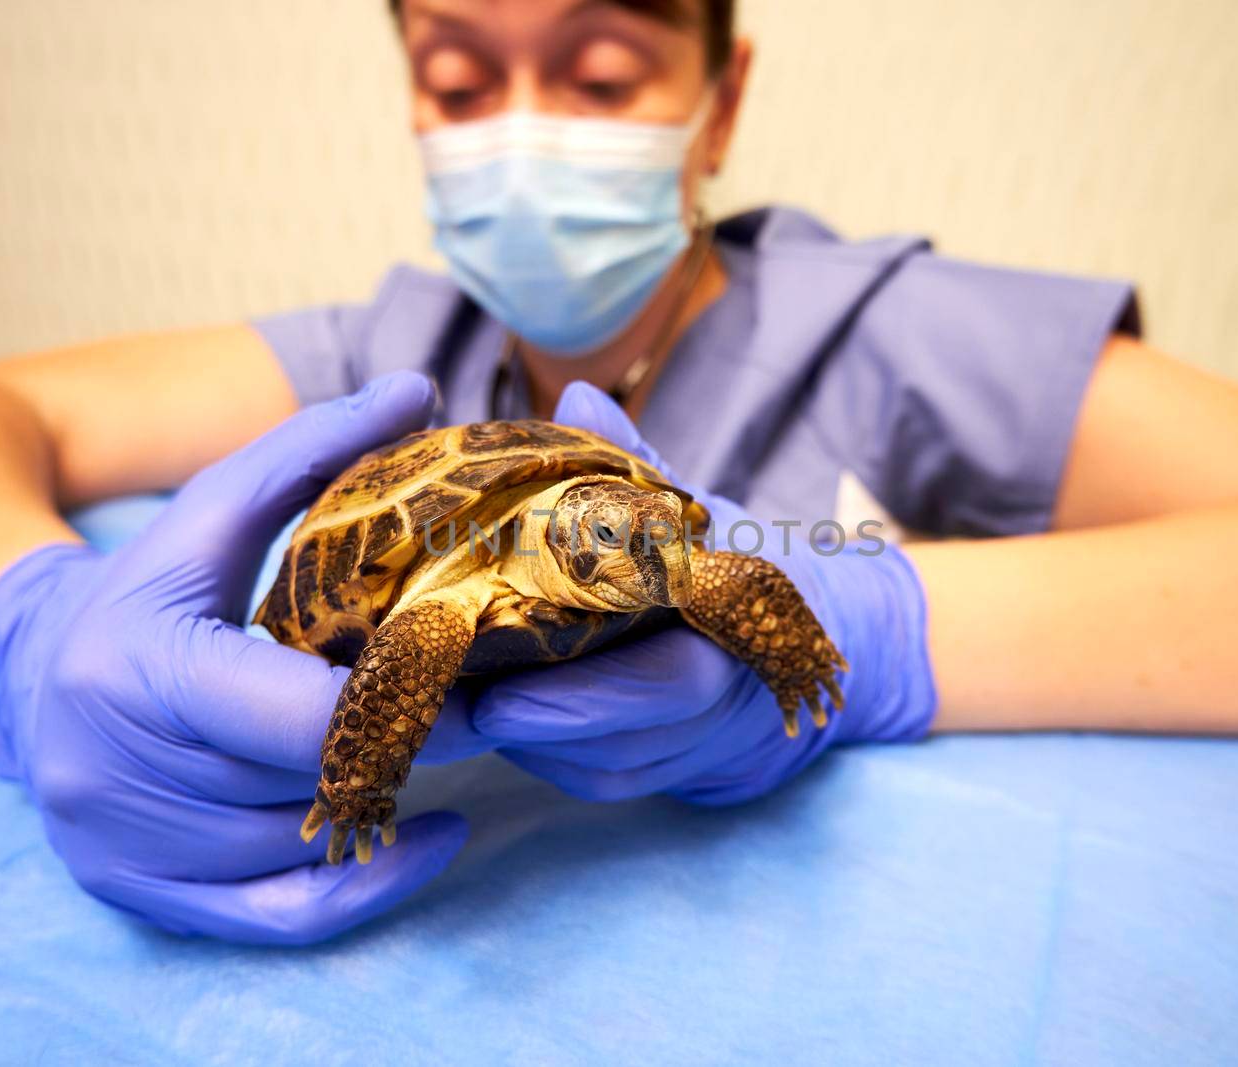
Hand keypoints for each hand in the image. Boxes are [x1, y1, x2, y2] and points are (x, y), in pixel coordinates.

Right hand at [0, 372, 477, 943]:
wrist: (41, 677)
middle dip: (413, 740)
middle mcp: (120, 772)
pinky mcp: (143, 893)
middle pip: (315, 777)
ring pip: (309, 840)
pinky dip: (369, 888)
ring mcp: (127, 845)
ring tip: (449, 742)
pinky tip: (433, 839)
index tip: (483, 668)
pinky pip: (284, 918)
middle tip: (491, 700)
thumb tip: (416, 388)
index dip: (411, 699)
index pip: (307, 715)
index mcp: (141, 667)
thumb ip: (313, 447)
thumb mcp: (214, 507)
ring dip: (388, 794)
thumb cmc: (147, 586)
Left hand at [472, 383, 935, 805]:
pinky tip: (484, 714)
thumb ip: (637, 466)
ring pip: (594, 767)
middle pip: (614, 744)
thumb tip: (581, 396)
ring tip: (443, 701)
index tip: (502, 700)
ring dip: (520, 742)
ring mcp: (686, 750)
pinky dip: (536, 753)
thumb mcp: (693, 511)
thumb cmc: (730, 563)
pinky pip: (589, 777)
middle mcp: (714, 710)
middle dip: (524, 727)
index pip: (665, 686)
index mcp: (731, 638)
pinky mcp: (657, 772)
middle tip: (439, 703)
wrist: (797, 646)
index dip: (586, 701)